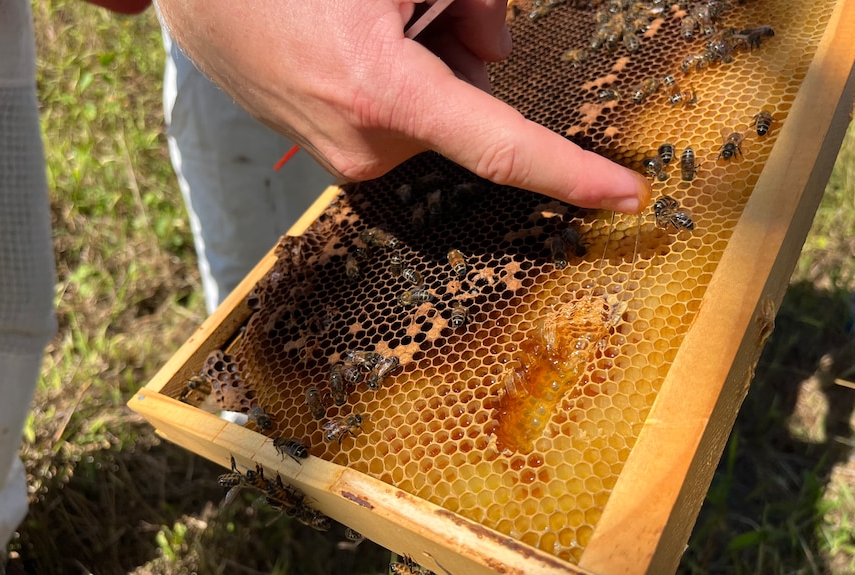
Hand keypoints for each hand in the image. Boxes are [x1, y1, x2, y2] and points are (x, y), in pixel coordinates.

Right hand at [156, 0, 650, 212]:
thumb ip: (469, 1)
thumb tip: (495, 48)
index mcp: (381, 95)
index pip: (500, 144)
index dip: (569, 170)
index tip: (624, 194)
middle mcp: (364, 145)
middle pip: (468, 108)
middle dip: (464, 56)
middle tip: (411, 7)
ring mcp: (343, 156)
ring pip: (435, 114)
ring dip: (428, 67)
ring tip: (364, 21)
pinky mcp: (331, 153)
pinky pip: (399, 122)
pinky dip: (401, 83)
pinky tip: (353, 44)